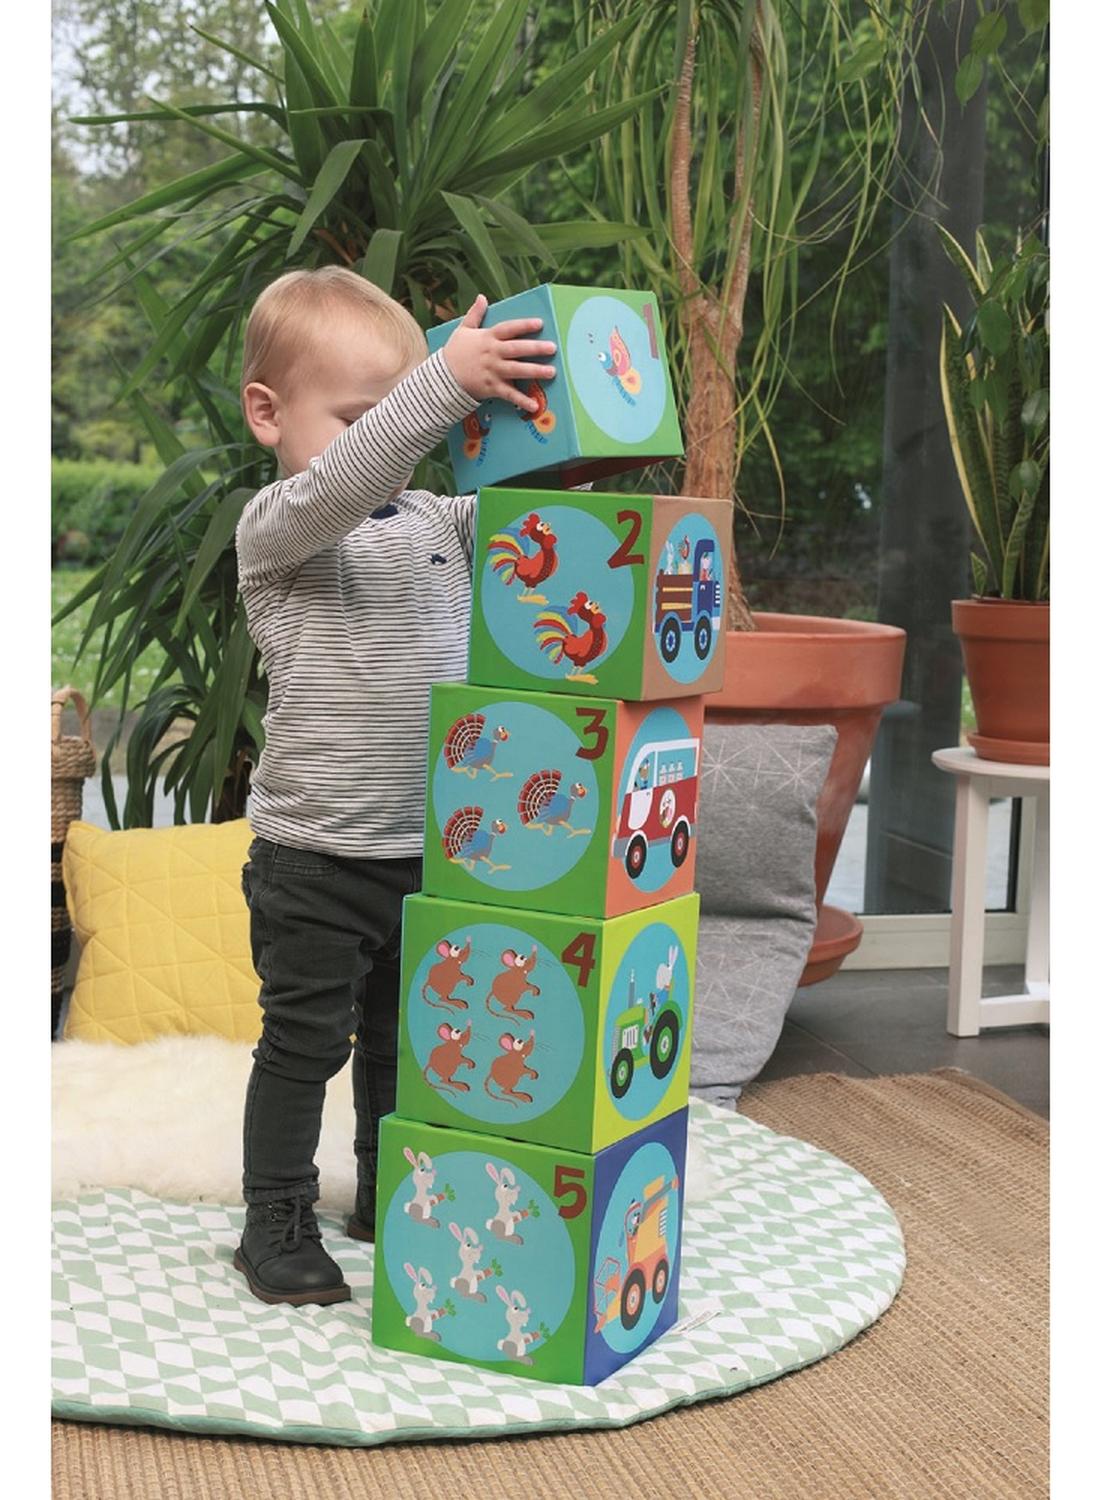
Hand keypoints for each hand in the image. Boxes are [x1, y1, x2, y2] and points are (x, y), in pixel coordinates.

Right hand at [442, 294, 556, 413]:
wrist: (442, 377)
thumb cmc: (455, 352)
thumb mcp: (463, 330)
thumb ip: (475, 314)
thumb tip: (482, 297)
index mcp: (487, 338)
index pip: (508, 329)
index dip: (523, 325)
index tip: (539, 324)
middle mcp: (492, 354)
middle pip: (516, 349)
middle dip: (535, 348)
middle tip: (552, 348)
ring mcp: (493, 371)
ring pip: (516, 370)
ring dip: (535, 371)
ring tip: (551, 372)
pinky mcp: (492, 388)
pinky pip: (509, 394)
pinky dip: (522, 401)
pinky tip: (535, 405)